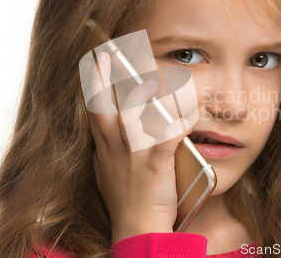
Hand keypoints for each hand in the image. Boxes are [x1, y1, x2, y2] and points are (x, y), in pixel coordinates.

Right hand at [86, 51, 192, 242]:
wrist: (137, 226)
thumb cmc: (125, 198)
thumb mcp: (107, 170)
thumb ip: (108, 148)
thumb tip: (108, 133)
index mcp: (105, 145)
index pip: (94, 107)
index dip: (93, 82)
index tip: (94, 61)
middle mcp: (115, 144)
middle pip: (103, 104)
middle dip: (102, 77)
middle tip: (104, 54)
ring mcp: (134, 152)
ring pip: (132, 114)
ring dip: (139, 95)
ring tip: (148, 80)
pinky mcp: (155, 161)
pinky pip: (167, 135)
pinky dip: (178, 122)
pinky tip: (188, 112)